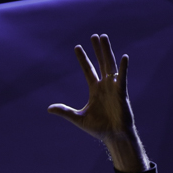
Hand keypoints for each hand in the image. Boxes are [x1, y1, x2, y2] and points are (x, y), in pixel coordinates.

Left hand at [47, 34, 149, 172]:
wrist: (114, 136)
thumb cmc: (99, 128)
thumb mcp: (79, 118)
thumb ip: (65, 111)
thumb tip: (49, 109)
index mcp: (95, 90)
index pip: (88, 70)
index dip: (83, 59)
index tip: (77, 47)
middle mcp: (104, 85)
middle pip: (100, 63)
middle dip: (97, 50)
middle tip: (94, 36)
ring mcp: (113, 87)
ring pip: (110, 65)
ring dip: (107, 51)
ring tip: (104, 38)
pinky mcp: (121, 92)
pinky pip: (122, 77)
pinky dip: (123, 68)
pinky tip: (124, 57)